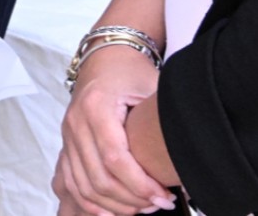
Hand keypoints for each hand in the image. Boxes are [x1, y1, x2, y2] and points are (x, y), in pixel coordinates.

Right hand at [53, 44, 176, 215]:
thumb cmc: (131, 73)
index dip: (140, 185)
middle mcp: (76, 123)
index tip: (164, 196)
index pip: (115, 159)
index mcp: (96, 107)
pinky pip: (72, 182)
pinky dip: (91, 202)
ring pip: (85, 185)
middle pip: (99, 178)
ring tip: (143, 207)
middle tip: (159, 204)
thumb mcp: (152, 91)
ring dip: (115, 205)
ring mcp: (68, 135)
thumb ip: (164, 125)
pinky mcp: (67, 144)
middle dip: (132, 200)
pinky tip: (114, 210)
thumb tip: (190, 164)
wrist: (105, 58)